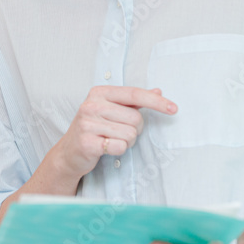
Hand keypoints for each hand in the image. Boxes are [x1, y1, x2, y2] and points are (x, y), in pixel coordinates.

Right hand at [55, 86, 175, 180]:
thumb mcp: (110, 109)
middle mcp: (91, 105)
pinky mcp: (87, 142)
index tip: (174, 108)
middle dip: (135, 129)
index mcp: (99, 92)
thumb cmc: (94, 128)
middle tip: (120, 132)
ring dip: (126, 141)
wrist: (69, 152)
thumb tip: (158, 91)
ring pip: (130, 134)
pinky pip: (119, 147)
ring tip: (111, 140)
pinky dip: (118, 150)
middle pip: (136, 118)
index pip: (134, 93)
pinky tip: (106, 148)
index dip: (156, 102)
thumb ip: (133, 100)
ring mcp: (87, 124)